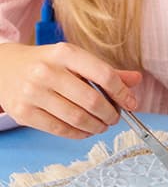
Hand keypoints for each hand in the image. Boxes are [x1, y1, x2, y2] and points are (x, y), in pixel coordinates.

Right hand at [0, 42, 141, 138]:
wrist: (3, 68)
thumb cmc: (45, 64)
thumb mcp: (73, 59)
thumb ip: (104, 70)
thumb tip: (135, 80)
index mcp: (64, 53)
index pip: (103, 74)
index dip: (122, 93)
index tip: (131, 103)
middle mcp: (47, 71)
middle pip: (92, 101)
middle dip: (111, 114)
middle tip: (115, 117)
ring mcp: (33, 93)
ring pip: (78, 119)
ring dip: (97, 126)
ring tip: (102, 125)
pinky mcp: (25, 113)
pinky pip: (61, 130)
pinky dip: (80, 134)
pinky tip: (86, 130)